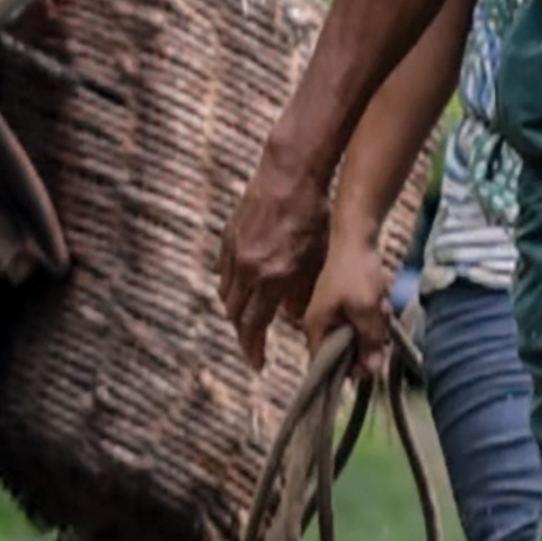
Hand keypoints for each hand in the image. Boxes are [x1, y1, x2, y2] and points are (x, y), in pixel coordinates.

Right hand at [215, 144, 331, 367]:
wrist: (291, 176)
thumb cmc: (312, 217)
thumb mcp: (317, 260)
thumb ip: (302, 294)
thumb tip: (292, 318)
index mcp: (270, 278)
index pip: (254, 326)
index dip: (254, 349)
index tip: (258, 365)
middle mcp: (247, 269)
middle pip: (235, 315)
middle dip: (244, 335)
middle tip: (253, 345)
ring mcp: (233, 252)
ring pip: (226, 295)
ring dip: (236, 311)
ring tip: (249, 318)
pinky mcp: (228, 237)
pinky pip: (223, 271)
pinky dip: (231, 285)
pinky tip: (242, 287)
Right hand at [303, 237, 398, 385]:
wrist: (356, 238)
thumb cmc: (356, 273)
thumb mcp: (366, 310)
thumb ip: (368, 341)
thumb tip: (372, 371)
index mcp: (316, 327)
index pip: (325, 365)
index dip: (347, 370)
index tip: (370, 366)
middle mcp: (319, 323)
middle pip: (342, 352)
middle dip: (364, 345)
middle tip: (380, 332)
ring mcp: (331, 313)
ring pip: (354, 336)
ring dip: (371, 329)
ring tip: (381, 309)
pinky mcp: (343, 304)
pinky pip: (359, 321)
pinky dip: (372, 316)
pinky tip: (380, 301)